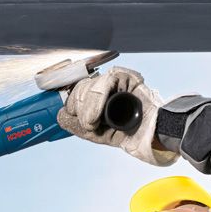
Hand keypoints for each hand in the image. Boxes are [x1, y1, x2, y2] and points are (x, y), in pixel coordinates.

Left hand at [57, 67, 177, 165]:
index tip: (65, 115)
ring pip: (87, 86)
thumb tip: (60, 115)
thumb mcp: (96, 133)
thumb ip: (77, 124)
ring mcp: (113, 81)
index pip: (71, 94)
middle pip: (76, 89)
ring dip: (88, 108)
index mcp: (92, 99)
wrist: (151, 135)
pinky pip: (104, 81)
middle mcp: (101, 87)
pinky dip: (98, 98)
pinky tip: (99, 113)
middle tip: (90, 124)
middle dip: (78, 109)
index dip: (67, 104)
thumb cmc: (127, 133)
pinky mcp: (126, 76)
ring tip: (95, 122)